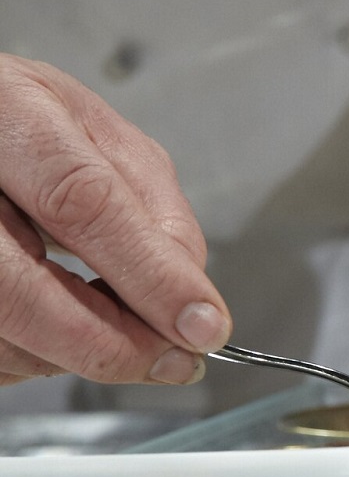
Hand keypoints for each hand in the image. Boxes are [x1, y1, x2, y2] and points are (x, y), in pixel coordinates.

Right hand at [0, 55, 229, 388]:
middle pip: (20, 293)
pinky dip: (36, 355)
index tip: (201, 326)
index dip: (150, 277)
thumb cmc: (24, 123)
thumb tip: (191, 298)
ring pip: (1, 335)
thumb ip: (156, 209)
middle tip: (172, 360)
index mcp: (11, 116)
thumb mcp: (101, 137)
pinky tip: (58, 324)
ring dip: (74, 355)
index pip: (81, 205)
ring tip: (114, 330)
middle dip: (113, 343)